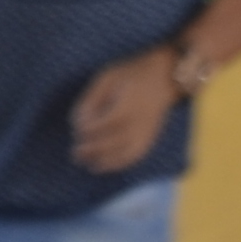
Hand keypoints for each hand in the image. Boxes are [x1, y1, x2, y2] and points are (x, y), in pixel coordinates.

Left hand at [68, 50, 181, 173]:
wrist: (165, 77)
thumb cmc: (130, 75)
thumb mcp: (107, 78)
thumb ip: (91, 99)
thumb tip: (77, 123)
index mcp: (129, 104)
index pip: (106, 123)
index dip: (89, 129)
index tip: (78, 128)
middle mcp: (140, 121)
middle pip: (114, 142)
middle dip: (92, 150)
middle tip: (75, 152)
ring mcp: (147, 131)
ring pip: (124, 154)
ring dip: (102, 161)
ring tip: (85, 163)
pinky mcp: (150, 137)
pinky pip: (134, 156)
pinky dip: (117, 164)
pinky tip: (100, 166)